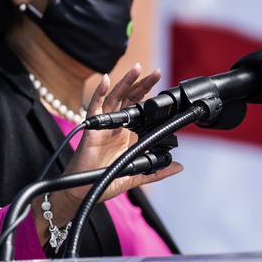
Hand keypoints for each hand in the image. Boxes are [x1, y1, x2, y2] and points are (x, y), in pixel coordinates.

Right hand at [33, 65, 183, 238]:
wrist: (83, 191)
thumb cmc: (103, 181)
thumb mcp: (136, 175)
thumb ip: (157, 171)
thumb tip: (178, 167)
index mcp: (127, 134)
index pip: (140, 110)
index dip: (151, 98)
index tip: (166, 90)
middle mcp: (116, 126)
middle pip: (130, 99)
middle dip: (142, 85)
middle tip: (156, 72)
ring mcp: (103, 125)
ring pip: (115, 98)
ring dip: (125, 83)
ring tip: (137, 69)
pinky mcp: (91, 129)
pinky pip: (94, 107)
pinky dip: (99, 93)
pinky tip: (106, 80)